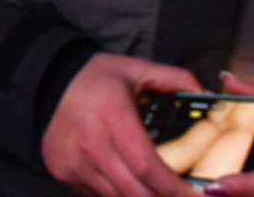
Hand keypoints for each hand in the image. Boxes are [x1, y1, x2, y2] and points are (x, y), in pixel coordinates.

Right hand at [41, 53, 200, 196]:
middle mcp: (91, 145)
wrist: (46, 82)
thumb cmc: (95, 78)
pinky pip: (96, 194)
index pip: (147, 166)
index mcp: (113, 117)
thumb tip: (207, 95)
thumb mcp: (136, 69)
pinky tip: (128, 184)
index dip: (173, 188)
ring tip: (159, 193)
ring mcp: (74, 163)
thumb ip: (175, 79)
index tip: (195, 195)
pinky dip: (116, 194)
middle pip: (133, 192)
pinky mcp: (62, 173)